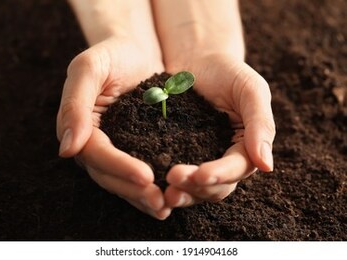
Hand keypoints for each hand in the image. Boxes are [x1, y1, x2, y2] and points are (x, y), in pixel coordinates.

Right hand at [56, 36, 170, 219]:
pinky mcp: (135, 149)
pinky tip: (170, 200)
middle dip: (133, 190)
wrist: (135, 52)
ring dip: (143, 197)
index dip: (119, 167)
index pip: (96, 154)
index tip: (144, 177)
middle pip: (109, 175)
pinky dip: (152, 189)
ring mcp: (115, 148)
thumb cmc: (112, 55)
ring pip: (124, 181)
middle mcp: (94, 144)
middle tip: (160, 201)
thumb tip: (67, 149)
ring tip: (166, 207)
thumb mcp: (89, 68)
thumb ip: (75, 104)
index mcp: (80, 126)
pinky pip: (140, 173)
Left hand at [164, 53, 275, 206]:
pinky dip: (163, 182)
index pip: (237, 168)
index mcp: (245, 146)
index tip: (202, 174)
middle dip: (196, 186)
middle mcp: (223, 158)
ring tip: (162, 191)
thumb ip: (261, 124)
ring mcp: (199, 158)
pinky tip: (150, 182)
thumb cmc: (228, 72)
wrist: (197, 59)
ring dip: (181, 192)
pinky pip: (173, 173)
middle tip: (173, 179)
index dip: (221, 175)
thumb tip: (267, 166)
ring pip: (194, 187)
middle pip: (215, 186)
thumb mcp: (251, 90)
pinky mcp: (177, 154)